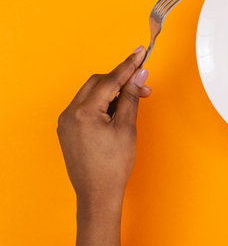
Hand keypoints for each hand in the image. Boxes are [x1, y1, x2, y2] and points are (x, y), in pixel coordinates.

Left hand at [57, 46, 150, 245]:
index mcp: (84, 112)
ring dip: (112, 92)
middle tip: (143, 85)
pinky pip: (85, 106)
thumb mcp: (127, 128)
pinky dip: (102, 104)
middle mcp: (70, 114)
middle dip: (121, 80)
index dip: (128, 65)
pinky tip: (118, 111)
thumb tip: (139, 75)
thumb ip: (132, 97)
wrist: (97, 193)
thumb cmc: (113, 166)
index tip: (140, 52)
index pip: (110, 79)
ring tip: (133, 102)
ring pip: (91, 94)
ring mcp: (66, 122)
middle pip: (98, 83)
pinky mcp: (68, 130)